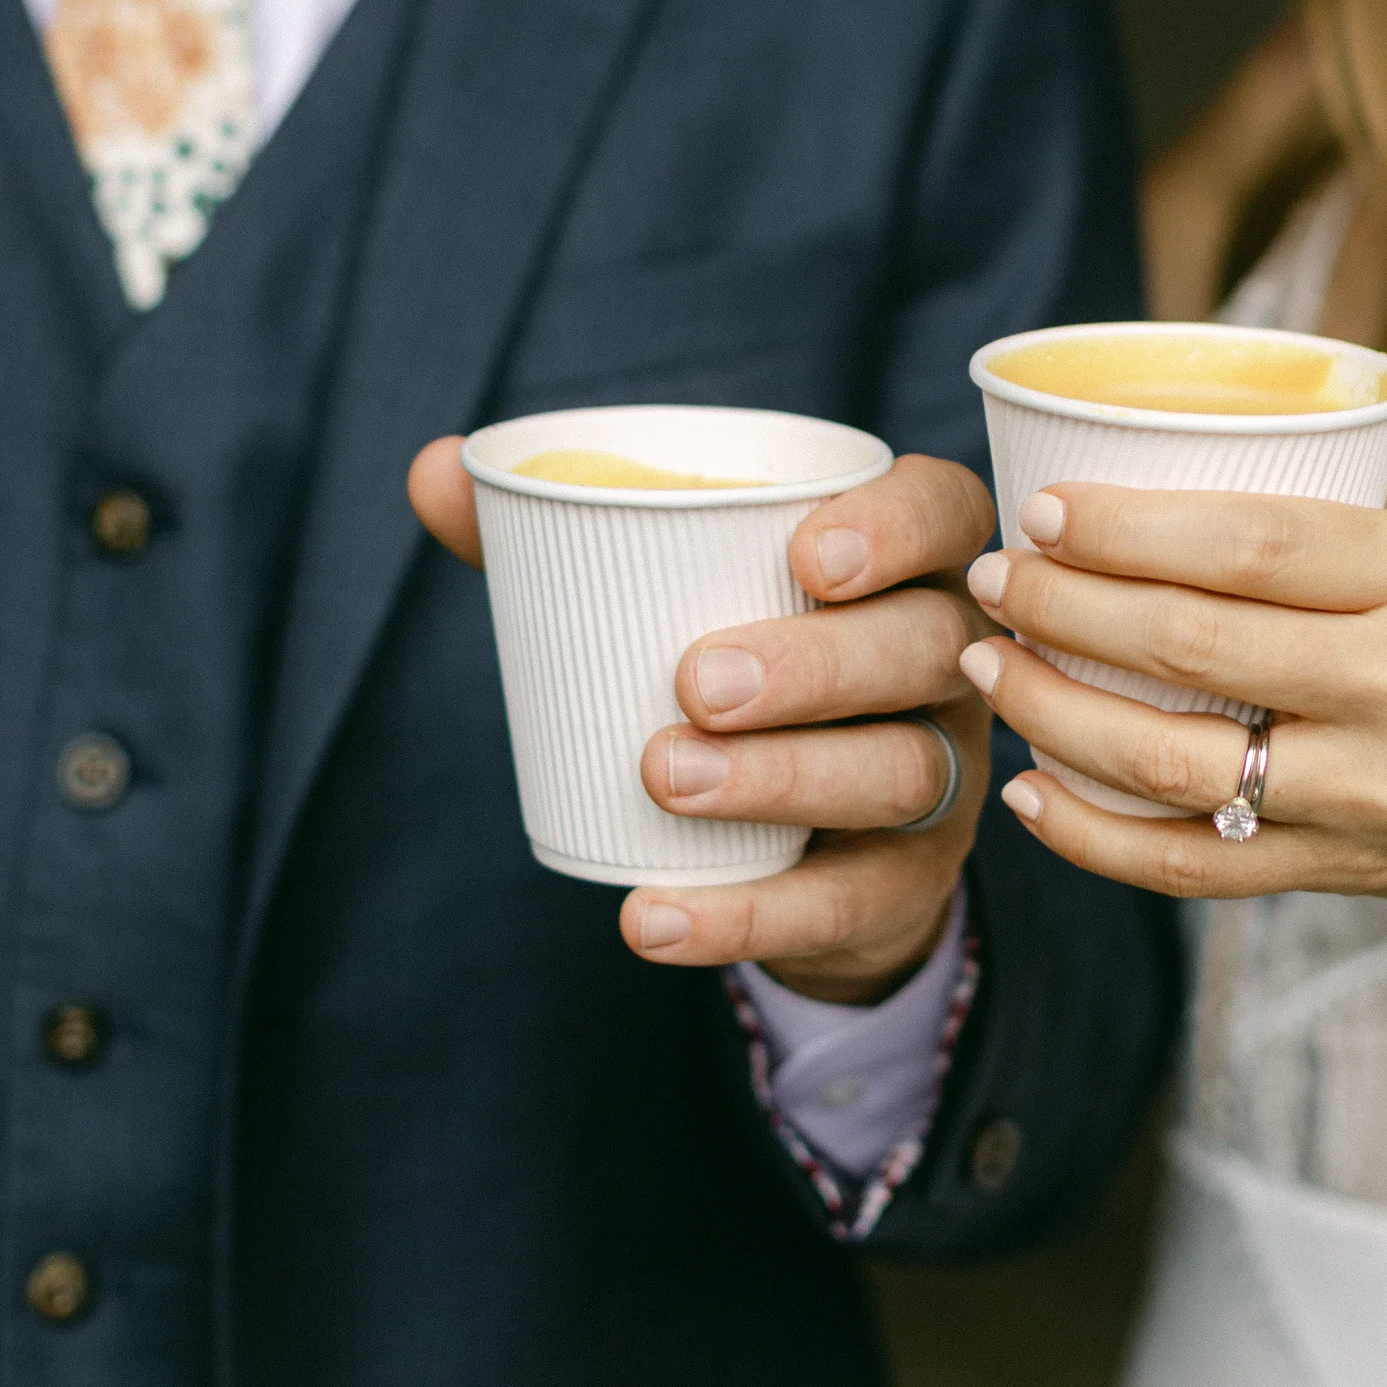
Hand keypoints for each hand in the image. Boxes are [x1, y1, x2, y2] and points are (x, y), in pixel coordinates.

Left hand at [408, 440, 996, 999]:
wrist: (811, 837)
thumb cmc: (737, 660)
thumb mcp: (672, 591)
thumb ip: (564, 530)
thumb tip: (434, 470)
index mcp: (914, 558)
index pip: (944, 512)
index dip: (893, 529)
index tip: (806, 557)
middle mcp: (952, 661)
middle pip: (923, 646)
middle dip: (813, 663)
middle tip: (694, 682)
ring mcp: (945, 775)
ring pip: (900, 770)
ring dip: (781, 778)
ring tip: (664, 776)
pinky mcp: (908, 882)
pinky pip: (847, 903)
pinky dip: (745, 915)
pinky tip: (652, 917)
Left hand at [958, 480, 1386, 925]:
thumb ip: (1332, 540)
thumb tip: (1153, 497)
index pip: (1252, 544)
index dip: (1128, 526)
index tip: (1042, 509)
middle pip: (1192, 646)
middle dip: (1064, 608)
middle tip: (991, 579)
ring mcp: (1375, 796)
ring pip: (1174, 762)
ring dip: (1056, 712)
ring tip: (990, 668)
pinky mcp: (1352, 874)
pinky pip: (1196, 865)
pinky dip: (1097, 837)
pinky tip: (1032, 794)